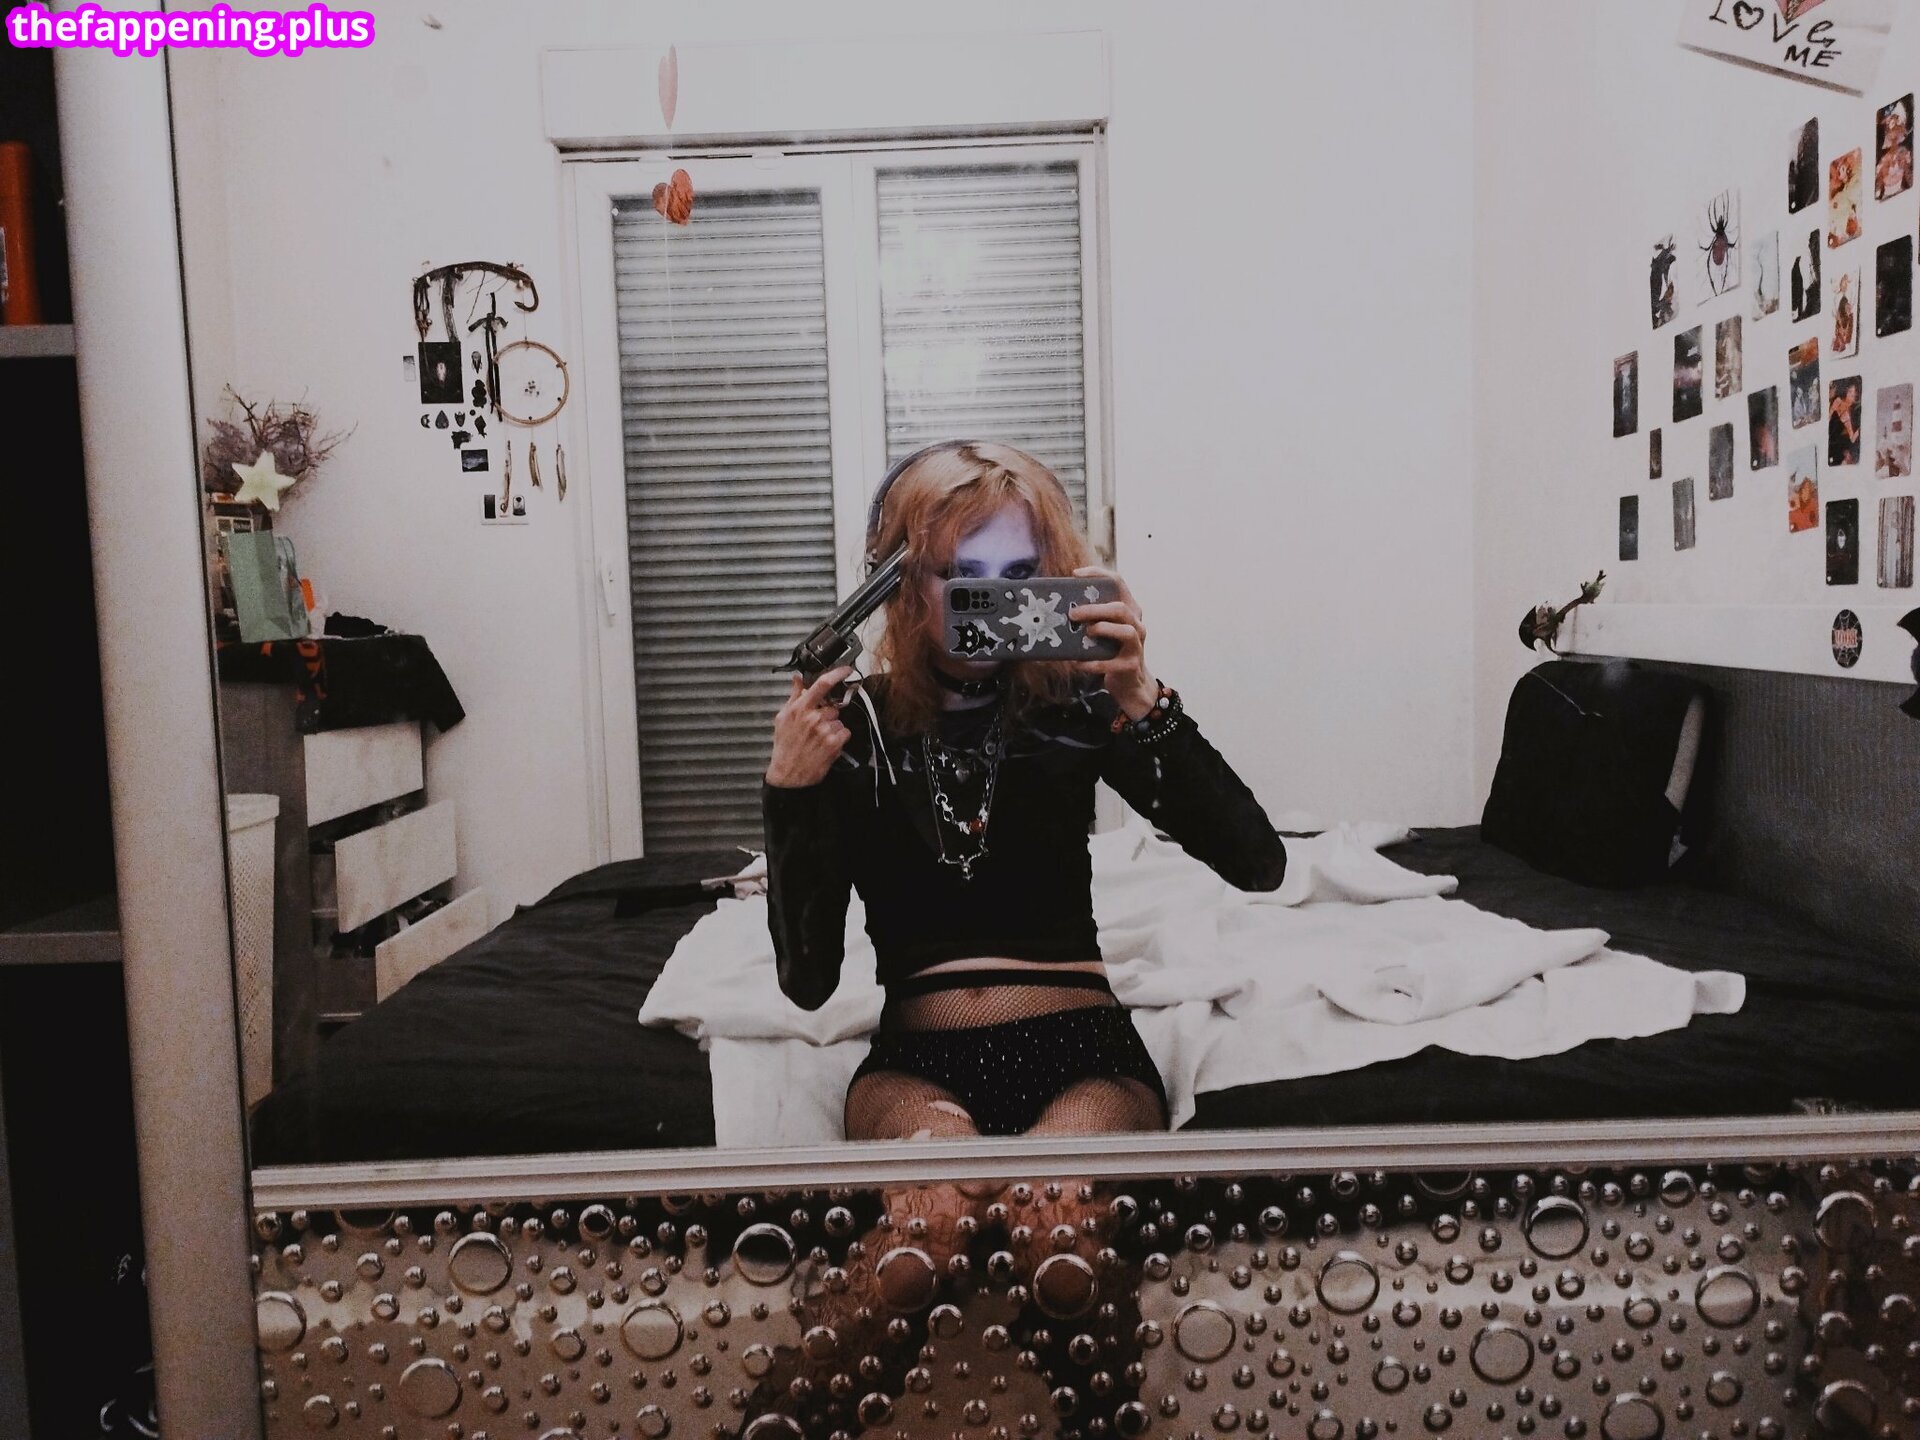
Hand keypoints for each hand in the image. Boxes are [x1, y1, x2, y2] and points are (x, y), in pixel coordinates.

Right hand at [766, 666, 853, 786]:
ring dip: (833, 728)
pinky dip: (839, 738)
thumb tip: (797, 679)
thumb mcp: (783, 718)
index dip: (837, 673)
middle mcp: (814, 718)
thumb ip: (793, 696)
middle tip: (816, 727)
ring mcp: (825, 730)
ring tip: (819, 739)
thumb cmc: (785, 746)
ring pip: (839, 721)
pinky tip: (826, 745)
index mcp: (801, 708)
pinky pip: (845, 732)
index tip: (846, 669)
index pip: (822, 684)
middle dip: (828, 715)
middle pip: (833, 707)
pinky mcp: (834, 743)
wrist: (788, 774)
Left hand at [1067, 565, 1156, 719]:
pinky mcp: (1131, 665)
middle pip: (1120, 608)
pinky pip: (1111, 662)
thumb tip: (1059, 607)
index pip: (1119, 582)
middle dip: (1094, 609)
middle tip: (1072, 614)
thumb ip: (1092, 617)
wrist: (1129, 684)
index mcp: (1129, 609)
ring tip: (1085, 633)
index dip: (1098, 574)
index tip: (1076, 575)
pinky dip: (1092, 662)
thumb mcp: (1104, 630)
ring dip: (1102, 629)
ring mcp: (1137, 645)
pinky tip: (1078, 663)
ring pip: (1126, 631)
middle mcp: (1137, 624)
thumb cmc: (1111, 651)